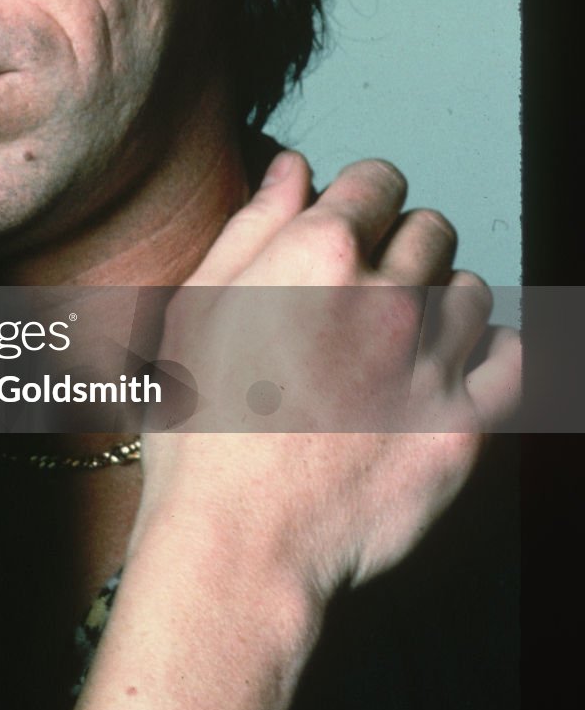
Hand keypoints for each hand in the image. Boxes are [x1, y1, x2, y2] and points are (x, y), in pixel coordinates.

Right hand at [138, 152, 518, 597]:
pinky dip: (486, 353)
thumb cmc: (199, 428)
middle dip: (399, 248)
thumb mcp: (196, 310)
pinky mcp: (465, 422)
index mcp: (314, 254)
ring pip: (471, 290)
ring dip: (440, 301)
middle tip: (362, 294)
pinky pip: (513, 356)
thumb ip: (250, 229)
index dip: (362, 198)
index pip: (377, 181)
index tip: (354, 222)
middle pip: (430, 230)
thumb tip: (292, 171)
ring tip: (396, 341)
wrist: (239, 538)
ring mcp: (432, 360)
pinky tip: (444, 369)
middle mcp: (384, 295)